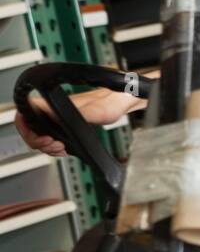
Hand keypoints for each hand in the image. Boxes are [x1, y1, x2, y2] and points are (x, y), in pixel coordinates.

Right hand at [14, 88, 145, 157]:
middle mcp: (53, 109)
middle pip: (28, 128)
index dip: (26, 127)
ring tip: (59, 148)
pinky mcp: (64, 126)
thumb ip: (80, 114)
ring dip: (45, 147)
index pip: (24, 111)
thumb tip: (58, 116)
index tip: (42, 137)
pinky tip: (62, 149)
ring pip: (37, 136)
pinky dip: (53, 148)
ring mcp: (57, 118)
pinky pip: (49, 140)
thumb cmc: (112, 102)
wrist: (122, 102)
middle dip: (37, 142)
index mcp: (54, 102)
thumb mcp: (99, 112)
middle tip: (53, 146)